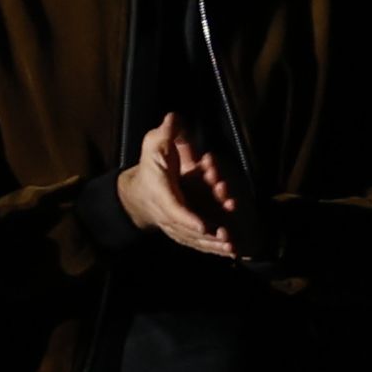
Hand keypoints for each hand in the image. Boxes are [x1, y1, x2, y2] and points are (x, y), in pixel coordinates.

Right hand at [118, 111, 240, 256]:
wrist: (138, 194)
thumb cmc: (151, 166)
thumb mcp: (154, 144)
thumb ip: (166, 133)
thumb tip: (174, 118)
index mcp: (161, 193)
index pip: (174, 209)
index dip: (188, 219)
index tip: (203, 226)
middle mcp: (169, 214)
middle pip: (188, 229)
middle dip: (208, 233)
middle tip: (226, 236)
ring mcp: (176, 225)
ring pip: (195, 239)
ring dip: (214, 245)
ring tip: (232, 248)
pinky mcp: (184, 231)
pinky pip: (199, 243)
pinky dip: (213, 249)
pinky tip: (232, 253)